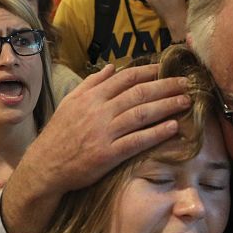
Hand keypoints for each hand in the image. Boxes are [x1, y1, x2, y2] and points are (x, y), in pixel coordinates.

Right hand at [5, 64, 187, 232]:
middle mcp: (99, 111)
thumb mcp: (70, 102)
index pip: (125, 78)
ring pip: (141, 114)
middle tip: (186, 83)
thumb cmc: (60, 133)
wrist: (46, 165)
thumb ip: (92, 83)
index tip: (167, 68)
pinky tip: (173, 127)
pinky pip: (137, 141)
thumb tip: (112, 67)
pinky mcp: (108, 154)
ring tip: (185, 101)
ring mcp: (104, 133)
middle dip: (165, 86)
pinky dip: (156, 133)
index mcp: (91, 97)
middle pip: (138, 93)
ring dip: (166, 106)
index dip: (149, 72)